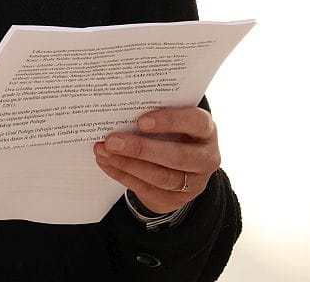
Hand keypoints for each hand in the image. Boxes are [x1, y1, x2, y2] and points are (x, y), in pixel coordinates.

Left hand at [93, 106, 219, 214]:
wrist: (181, 165)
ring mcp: (193, 182)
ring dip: (128, 164)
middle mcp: (206, 158)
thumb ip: (153, 114)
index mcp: (206, 131)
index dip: (169, 121)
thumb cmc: (172, 131)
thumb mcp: (172, 119)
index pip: (196, 123)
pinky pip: (147, 189)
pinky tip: (106, 162)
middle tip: (111, 141)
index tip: (140, 121)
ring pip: (161, 177)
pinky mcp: (176, 199)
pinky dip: (122, 175)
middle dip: (140, 149)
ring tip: (103, 151)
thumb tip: (117, 109)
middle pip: (177, 156)